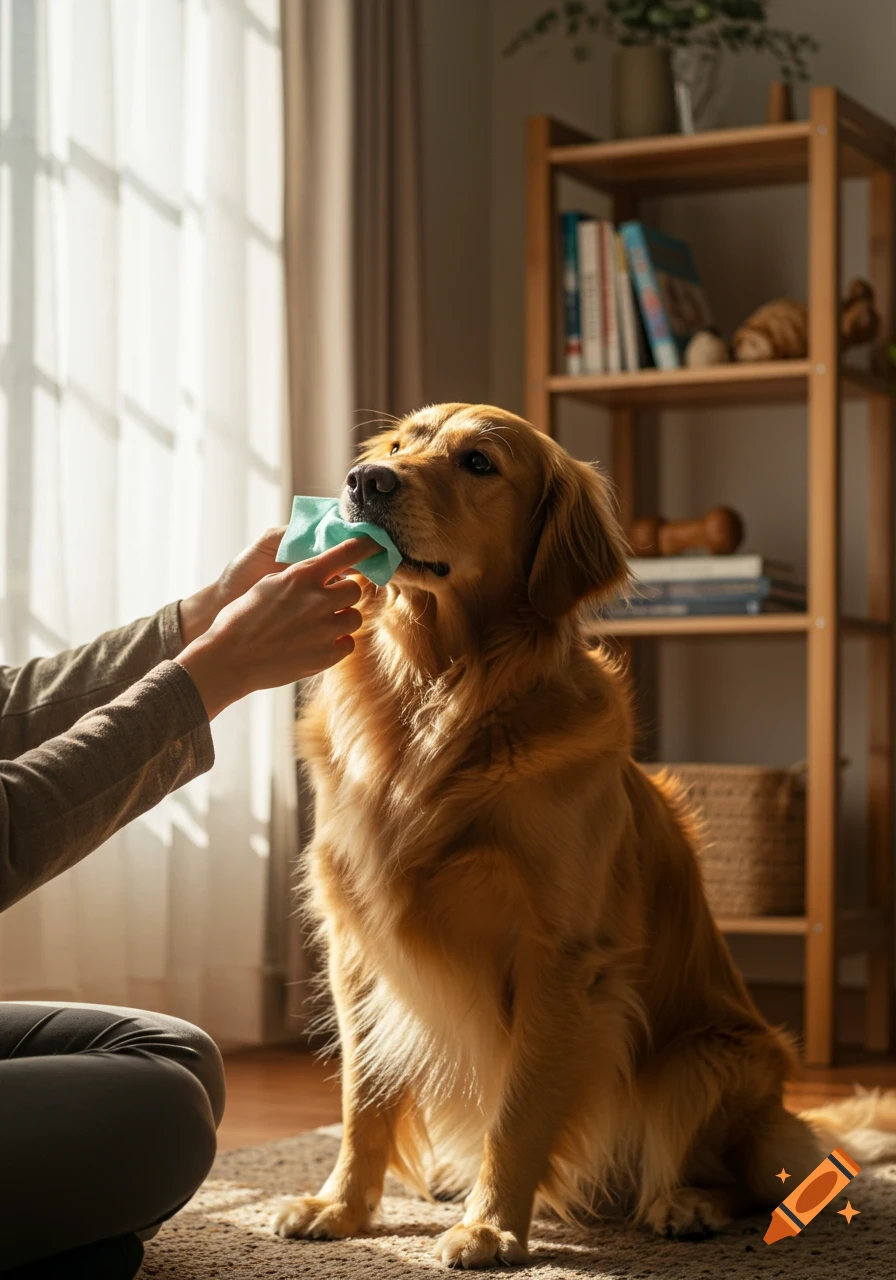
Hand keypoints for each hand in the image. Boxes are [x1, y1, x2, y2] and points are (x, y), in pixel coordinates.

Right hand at [174, 536, 376, 719]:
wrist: (229, 659)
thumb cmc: (241, 619)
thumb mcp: (268, 585)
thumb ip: (299, 578)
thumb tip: (323, 573)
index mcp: (302, 576)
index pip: (346, 553)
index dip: (366, 548)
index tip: (376, 546)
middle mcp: (318, 600)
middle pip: (354, 590)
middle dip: (344, 595)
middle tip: (327, 603)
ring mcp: (325, 629)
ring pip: (354, 618)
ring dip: (340, 619)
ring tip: (316, 627)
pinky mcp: (327, 656)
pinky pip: (348, 643)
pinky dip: (336, 643)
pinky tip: (315, 644)